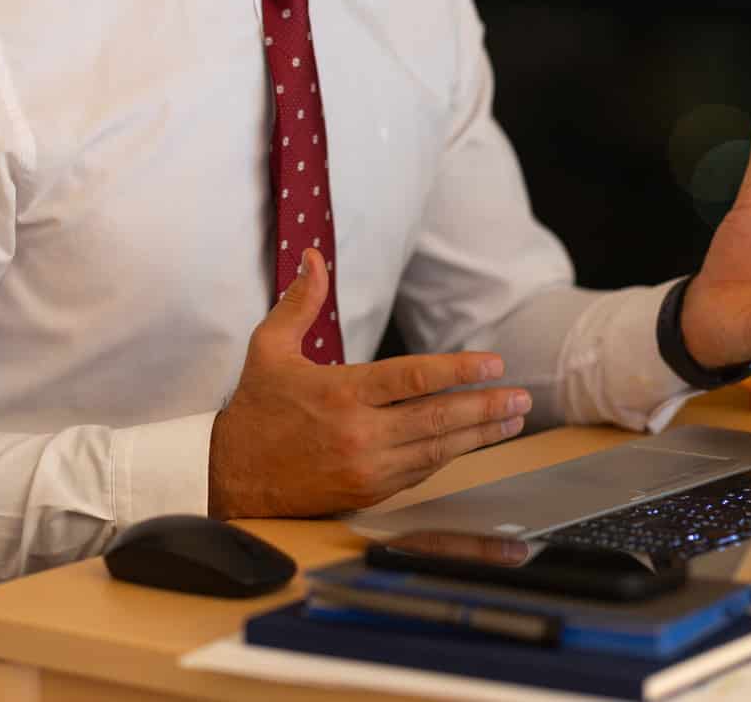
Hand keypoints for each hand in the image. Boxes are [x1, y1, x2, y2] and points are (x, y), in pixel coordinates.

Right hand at [207, 249, 530, 518]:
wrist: (229, 476)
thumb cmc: (255, 408)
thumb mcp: (270, 348)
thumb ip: (300, 302)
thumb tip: (314, 258)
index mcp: (341, 393)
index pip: (414, 379)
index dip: (459, 370)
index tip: (493, 363)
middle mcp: (360, 433)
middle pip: (438, 418)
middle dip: (486, 406)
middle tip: (521, 396)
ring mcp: (366, 468)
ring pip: (437, 449)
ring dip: (479, 434)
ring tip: (511, 419)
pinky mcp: (368, 492)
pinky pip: (420, 472)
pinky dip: (448, 455)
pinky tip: (470, 442)